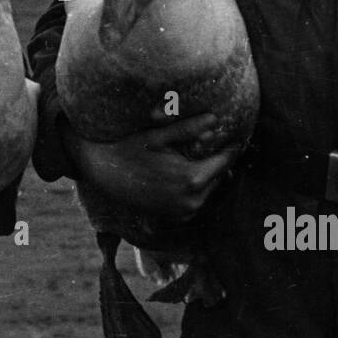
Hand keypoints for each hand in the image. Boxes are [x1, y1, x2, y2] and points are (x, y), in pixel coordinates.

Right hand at [63, 111, 242, 219]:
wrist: (101, 173)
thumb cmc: (129, 149)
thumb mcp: (159, 135)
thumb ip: (189, 128)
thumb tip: (215, 119)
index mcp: (192, 179)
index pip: (225, 160)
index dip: (231, 146)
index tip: (236, 134)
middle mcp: (192, 201)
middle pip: (219, 176)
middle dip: (218, 160)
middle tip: (217, 142)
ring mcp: (184, 212)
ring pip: (208, 189)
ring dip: (206, 175)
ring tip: (199, 156)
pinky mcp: (176, 218)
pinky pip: (196, 200)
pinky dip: (194, 188)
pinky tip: (182, 173)